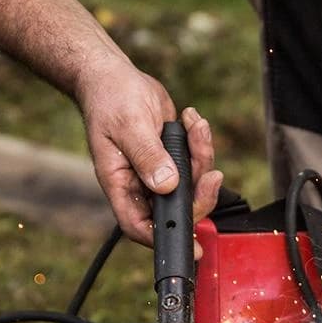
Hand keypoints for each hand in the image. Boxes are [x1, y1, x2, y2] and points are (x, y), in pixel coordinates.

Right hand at [77, 58, 222, 250]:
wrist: (114, 78)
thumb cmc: (110, 99)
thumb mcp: (128, 126)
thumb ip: (147, 156)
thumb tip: (167, 185)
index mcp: (120, 184)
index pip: (139, 225)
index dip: (163, 238)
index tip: (191, 244)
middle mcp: (140, 184)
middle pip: (175, 209)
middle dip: (199, 194)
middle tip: (211, 174)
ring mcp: (158, 172)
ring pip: (191, 184)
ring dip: (202, 158)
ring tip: (196, 126)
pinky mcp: (172, 157)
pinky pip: (196, 162)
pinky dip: (200, 142)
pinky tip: (191, 119)